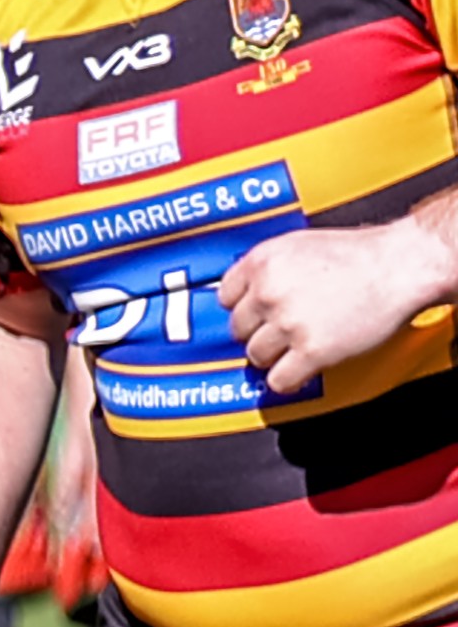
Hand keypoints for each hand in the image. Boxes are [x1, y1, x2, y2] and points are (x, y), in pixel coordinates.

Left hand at [224, 222, 452, 400]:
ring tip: (298, 344)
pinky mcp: (310, 350)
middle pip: (238, 329)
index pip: (225, 297)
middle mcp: (269, 291)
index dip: (246, 307)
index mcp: (262, 261)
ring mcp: (288, 322)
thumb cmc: (360, 255)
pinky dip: (289, 380)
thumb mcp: (299, 245)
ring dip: (275, 355)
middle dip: (260, 331)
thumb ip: (268, 269)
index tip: (257, 313)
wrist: (402, 265)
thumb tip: (245, 292)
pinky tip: (301, 369)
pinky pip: (279, 380)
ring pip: (256, 355)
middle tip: (284, 328)